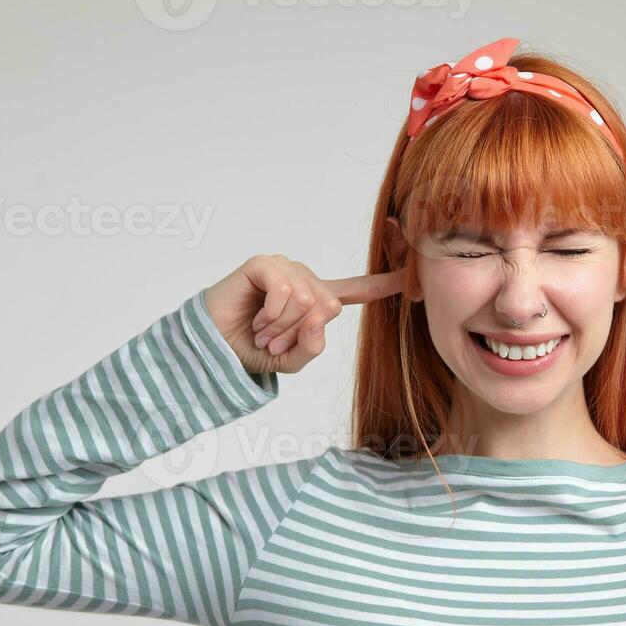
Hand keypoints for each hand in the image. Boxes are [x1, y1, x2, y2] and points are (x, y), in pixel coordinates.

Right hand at [201, 254, 403, 374]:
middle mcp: (306, 280)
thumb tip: (322, 315)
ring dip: (282, 326)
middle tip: (274, 342)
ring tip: (263, 332)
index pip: (359, 289)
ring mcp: (286, 269)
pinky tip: (257, 318)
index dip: (384, 283)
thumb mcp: (292, 360)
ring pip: (307, 300)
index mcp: (318, 300)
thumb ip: (313, 346)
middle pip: (328, 306)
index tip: (410, 275)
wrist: (215, 346)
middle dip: (299, 333)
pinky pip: (286, 289)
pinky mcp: (265, 264)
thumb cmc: (252, 349)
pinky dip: (272, 313)